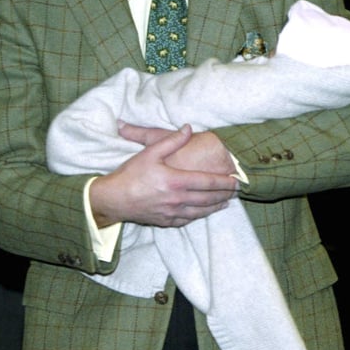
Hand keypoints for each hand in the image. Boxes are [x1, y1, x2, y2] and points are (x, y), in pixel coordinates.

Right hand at [89, 124, 237, 228]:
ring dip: (215, 207)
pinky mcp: (164, 221)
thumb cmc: (130, 174)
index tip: (237, 180)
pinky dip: (199, 216)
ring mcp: (171, 213)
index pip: (207, 182)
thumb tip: (188, 128)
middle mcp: (177, 199)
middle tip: (237, 191)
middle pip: (208, 198)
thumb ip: (172, 140)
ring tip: (226, 203)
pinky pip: (187, 220)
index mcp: (176, 181)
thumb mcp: (150, 152)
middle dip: (224, 195)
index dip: (224, 182)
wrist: (111, 200)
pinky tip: (203, 213)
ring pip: (200, 212)